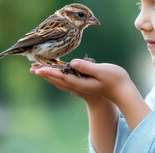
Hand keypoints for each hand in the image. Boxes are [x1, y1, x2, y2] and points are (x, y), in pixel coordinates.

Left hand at [32, 60, 150, 130]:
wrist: (123, 92)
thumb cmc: (115, 80)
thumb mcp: (102, 71)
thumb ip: (87, 67)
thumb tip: (72, 62)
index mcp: (80, 83)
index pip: (60, 76)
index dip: (48, 71)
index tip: (37, 68)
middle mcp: (78, 86)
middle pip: (57, 79)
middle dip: (44, 73)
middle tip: (32, 67)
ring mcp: (80, 86)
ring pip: (60, 80)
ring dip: (49, 75)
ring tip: (39, 69)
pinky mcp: (83, 84)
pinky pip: (66, 80)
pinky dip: (58, 75)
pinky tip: (57, 72)